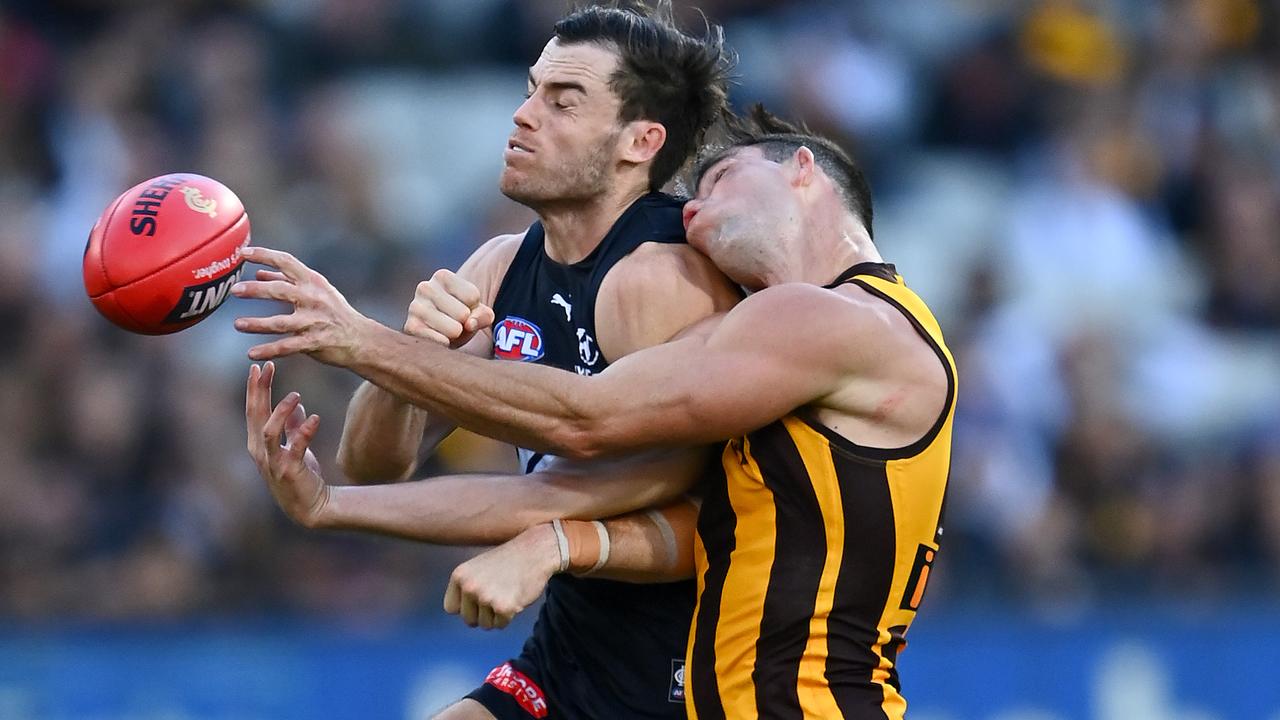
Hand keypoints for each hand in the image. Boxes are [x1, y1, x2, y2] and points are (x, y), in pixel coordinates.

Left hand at [231, 246, 375, 365]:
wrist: (361, 339)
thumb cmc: (335, 312)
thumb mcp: (317, 290)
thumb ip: (288, 280)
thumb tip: (260, 272)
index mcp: (312, 281)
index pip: (286, 261)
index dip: (263, 255)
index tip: (242, 254)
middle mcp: (313, 298)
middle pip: (280, 291)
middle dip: (256, 290)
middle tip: (235, 290)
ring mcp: (315, 321)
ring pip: (281, 323)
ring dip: (258, 324)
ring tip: (238, 324)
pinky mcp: (315, 342)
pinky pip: (288, 347)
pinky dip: (269, 350)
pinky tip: (251, 353)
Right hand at [245, 361, 330, 528]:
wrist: (312, 507)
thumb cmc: (302, 477)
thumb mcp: (295, 447)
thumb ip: (293, 426)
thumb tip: (298, 405)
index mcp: (259, 443)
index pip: (254, 410)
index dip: (255, 388)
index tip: (260, 366)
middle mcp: (260, 451)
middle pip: (255, 415)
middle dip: (259, 390)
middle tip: (267, 367)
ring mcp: (272, 462)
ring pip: (268, 431)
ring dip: (280, 410)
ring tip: (296, 394)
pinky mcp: (289, 471)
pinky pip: (294, 448)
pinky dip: (304, 431)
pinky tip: (316, 418)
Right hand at [405, 269, 493, 347]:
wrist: (439, 334)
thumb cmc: (461, 318)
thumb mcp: (478, 313)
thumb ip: (484, 316)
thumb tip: (469, 324)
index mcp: (442, 276)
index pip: (472, 296)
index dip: (473, 309)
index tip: (463, 308)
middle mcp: (425, 287)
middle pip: (463, 314)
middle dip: (464, 323)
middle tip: (453, 322)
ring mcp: (415, 307)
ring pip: (454, 330)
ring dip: (455, 336)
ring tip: (445, 330)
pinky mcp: (410, 327)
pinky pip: (441, 341)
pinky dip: (446, 344)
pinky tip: (438, 339)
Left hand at [443, 523, 560, 629]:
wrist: (535, 552)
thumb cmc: (507, 561)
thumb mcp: (476, 568)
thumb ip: (465, 588)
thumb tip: (459, 613)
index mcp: (459, 576)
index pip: (451, 608)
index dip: (466, 606)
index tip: (479, 597)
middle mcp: (469, 587)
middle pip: (468, 620)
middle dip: (483, 614)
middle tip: (497, 595)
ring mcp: (486, 597)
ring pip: (485, 625)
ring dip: (496, 616)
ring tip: (506, 594)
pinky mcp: (503, 607)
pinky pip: (500, 625)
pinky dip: (509, 617)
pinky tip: (515, 597)